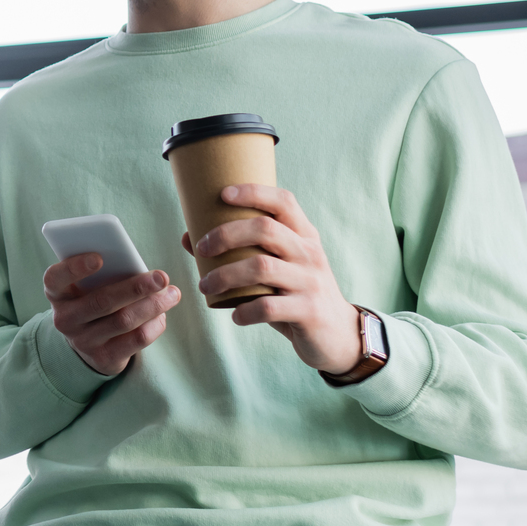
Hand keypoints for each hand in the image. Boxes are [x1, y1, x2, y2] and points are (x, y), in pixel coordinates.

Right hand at [43, 255, 180, 377]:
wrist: (88, 345)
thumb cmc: (93, 300)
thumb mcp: (88, 287)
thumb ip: (104, 274)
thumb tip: (139, 268)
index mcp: (57, 293)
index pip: (55, 278)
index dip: (74, 267)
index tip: (99, 257)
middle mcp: (65, 319)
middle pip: (102, 301)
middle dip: (136, 288)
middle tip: (162, 277)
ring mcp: (83, 341)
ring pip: (124, 320)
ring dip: (153, 305)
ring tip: (172, 294)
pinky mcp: (104, 358)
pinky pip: (136, 340)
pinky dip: (154, 325)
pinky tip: (162, 314)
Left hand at [187, 183, 362, 373]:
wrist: (338, 333)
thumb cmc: (296, 293)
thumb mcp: (278, 267)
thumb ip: (240, 252)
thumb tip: (188, 237)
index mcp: (304, 235)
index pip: (283, 201)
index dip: (254, 192)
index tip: (222, 194)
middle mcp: (309, 253)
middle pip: (265, 229)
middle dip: (226, 234)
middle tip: (201, 248)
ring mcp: (311, 281)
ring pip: (262, 267)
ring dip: (225, 275)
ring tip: (205, 286)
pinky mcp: (309, 311)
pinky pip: (269, 307)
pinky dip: (245, 311)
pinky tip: (235, 315)